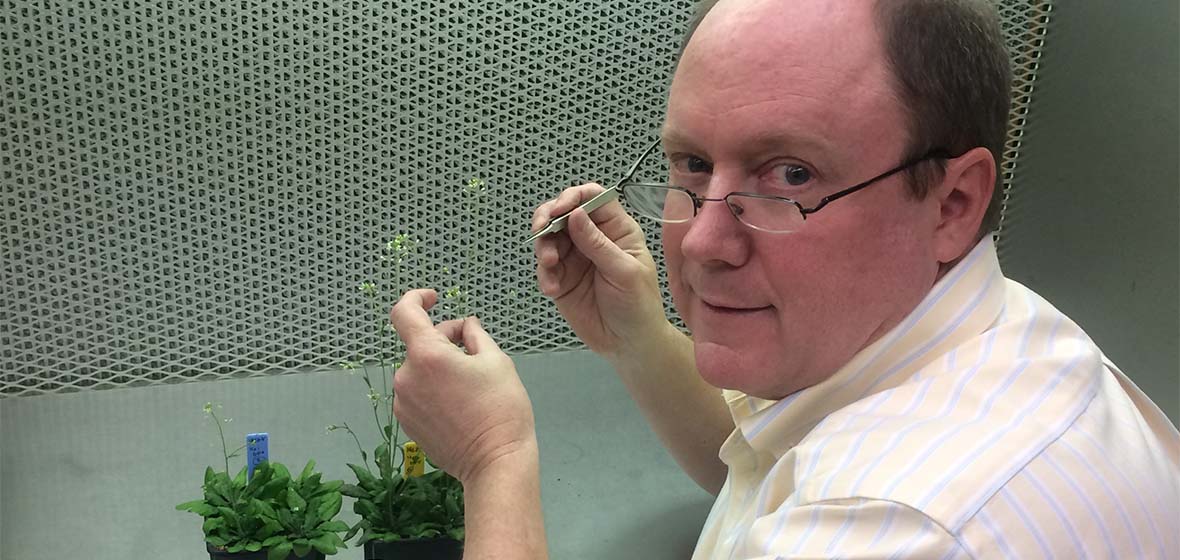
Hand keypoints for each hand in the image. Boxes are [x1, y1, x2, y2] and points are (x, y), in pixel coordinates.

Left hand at [390, 289, 535, 483]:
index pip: (404, 312)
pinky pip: (416, 392)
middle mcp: (407, 377)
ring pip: (418, 369)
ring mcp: (403, 402)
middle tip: (475, 350)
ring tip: (470, 383)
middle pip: (419, 343)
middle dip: (444, 339)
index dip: (416, 298)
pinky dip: (433, 387)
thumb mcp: (497, 360)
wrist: (494, 462)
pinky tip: (459, 402)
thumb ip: (474, 334)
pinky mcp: (406, 422)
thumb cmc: (501, 411)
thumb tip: (464, 325)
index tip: (433, 299)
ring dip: (439, 366)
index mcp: (427, 356)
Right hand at [533, 183, 668, 358]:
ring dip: (543, 247)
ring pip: (549, 238)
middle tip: (541, 231)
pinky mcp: (561, 278)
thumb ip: (597, 243)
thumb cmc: (639, 305)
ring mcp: (575, 257)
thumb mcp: (624, 272)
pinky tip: (553, 289)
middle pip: (563, 213)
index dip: (573, 197)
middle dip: (548, 218)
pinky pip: (545, 268)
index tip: (560, 210)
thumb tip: (575, 214)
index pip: (593, 198)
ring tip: (550, 265)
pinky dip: (544, 275)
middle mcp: (593, 238)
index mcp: (616, 229)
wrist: (629, 344)